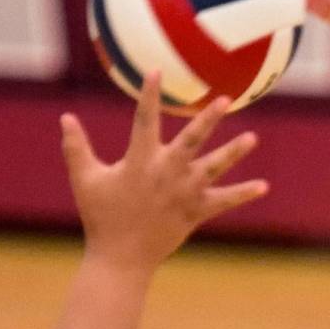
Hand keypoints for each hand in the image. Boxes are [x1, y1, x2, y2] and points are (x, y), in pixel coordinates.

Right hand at [60, 71, 267, 272]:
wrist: (121, 257)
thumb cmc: (101, 216)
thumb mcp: (85, 179)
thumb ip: (76, 147)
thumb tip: (65, 118)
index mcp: (140, 161)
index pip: (145, 119)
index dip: (150, 95)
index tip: (156, 71)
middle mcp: (167, 173)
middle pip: (192, 140)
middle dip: (208, 119)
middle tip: (225, 99)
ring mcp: (184, 193)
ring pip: (214, 168)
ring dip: (234, 153)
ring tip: (253, 138)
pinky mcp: (196, 212)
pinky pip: (224, 202)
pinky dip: (243, 194)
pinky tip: (263, 186)